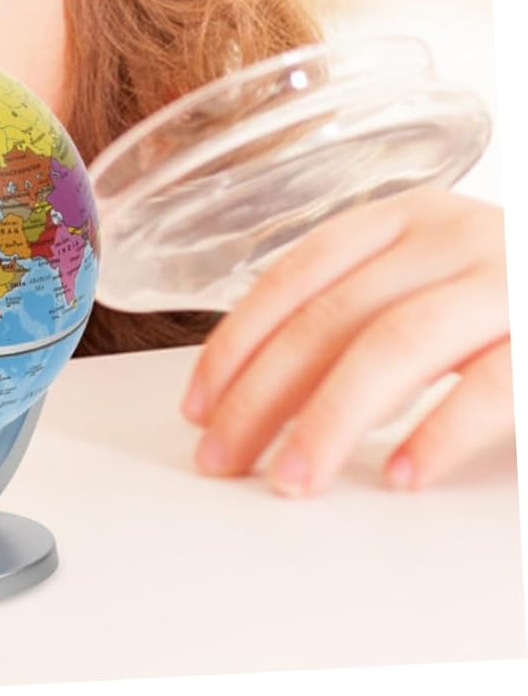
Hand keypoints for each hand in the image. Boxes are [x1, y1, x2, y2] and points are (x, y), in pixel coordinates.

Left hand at [180, 187, 513, 495]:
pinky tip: (395, 476)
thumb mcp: (430, 279)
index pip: (294, 275)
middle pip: (330, 316)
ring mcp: (507, 282)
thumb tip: (255, 384)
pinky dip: (434, 432)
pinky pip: (488, 385)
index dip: (238, 341)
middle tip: (224, 456)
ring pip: (393, 346)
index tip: (199, 403)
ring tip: (291, 479)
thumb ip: (360, 309)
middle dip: (263, 394)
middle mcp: (451, 236)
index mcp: (403, 217)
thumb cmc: (509, 295)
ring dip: (329, 421)